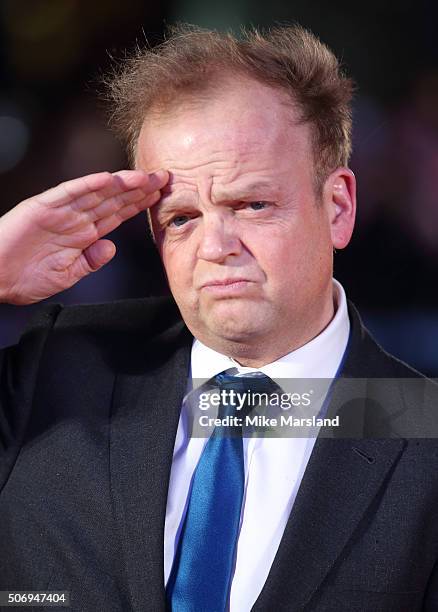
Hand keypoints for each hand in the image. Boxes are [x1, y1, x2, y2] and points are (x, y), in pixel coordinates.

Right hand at [0, 169, 167, 303]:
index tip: (160, 196)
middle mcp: (75, 218)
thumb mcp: (67, 274)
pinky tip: (108, 179)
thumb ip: (91, 261)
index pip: (117, 215)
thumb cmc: (24, 277)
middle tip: (163, 177)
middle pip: (113, 200)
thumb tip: (112, 247)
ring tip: (144, 177)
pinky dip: (88, 185)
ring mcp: (60, 211)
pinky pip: (69, 193)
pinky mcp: (42, 207)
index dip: (139, 204)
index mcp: (82, 234)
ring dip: (120, 184)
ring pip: (96, 193)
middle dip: (139, 189)